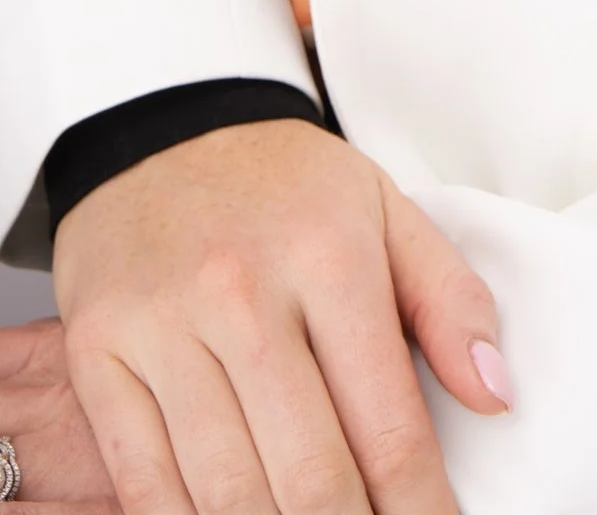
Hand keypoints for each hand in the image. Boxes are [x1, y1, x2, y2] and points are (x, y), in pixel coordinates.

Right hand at [52, 117, 510, 514]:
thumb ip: (450, 301)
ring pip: (227, 494)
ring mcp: (162, 326)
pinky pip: (144, 481)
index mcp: (329, 258)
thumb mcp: (385, 210)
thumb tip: (496, 395)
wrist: (159, 121)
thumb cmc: (285, 185)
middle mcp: (243, 294)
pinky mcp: (100, 352)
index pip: (388, 428)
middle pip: (308, 478)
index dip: (420, 511)